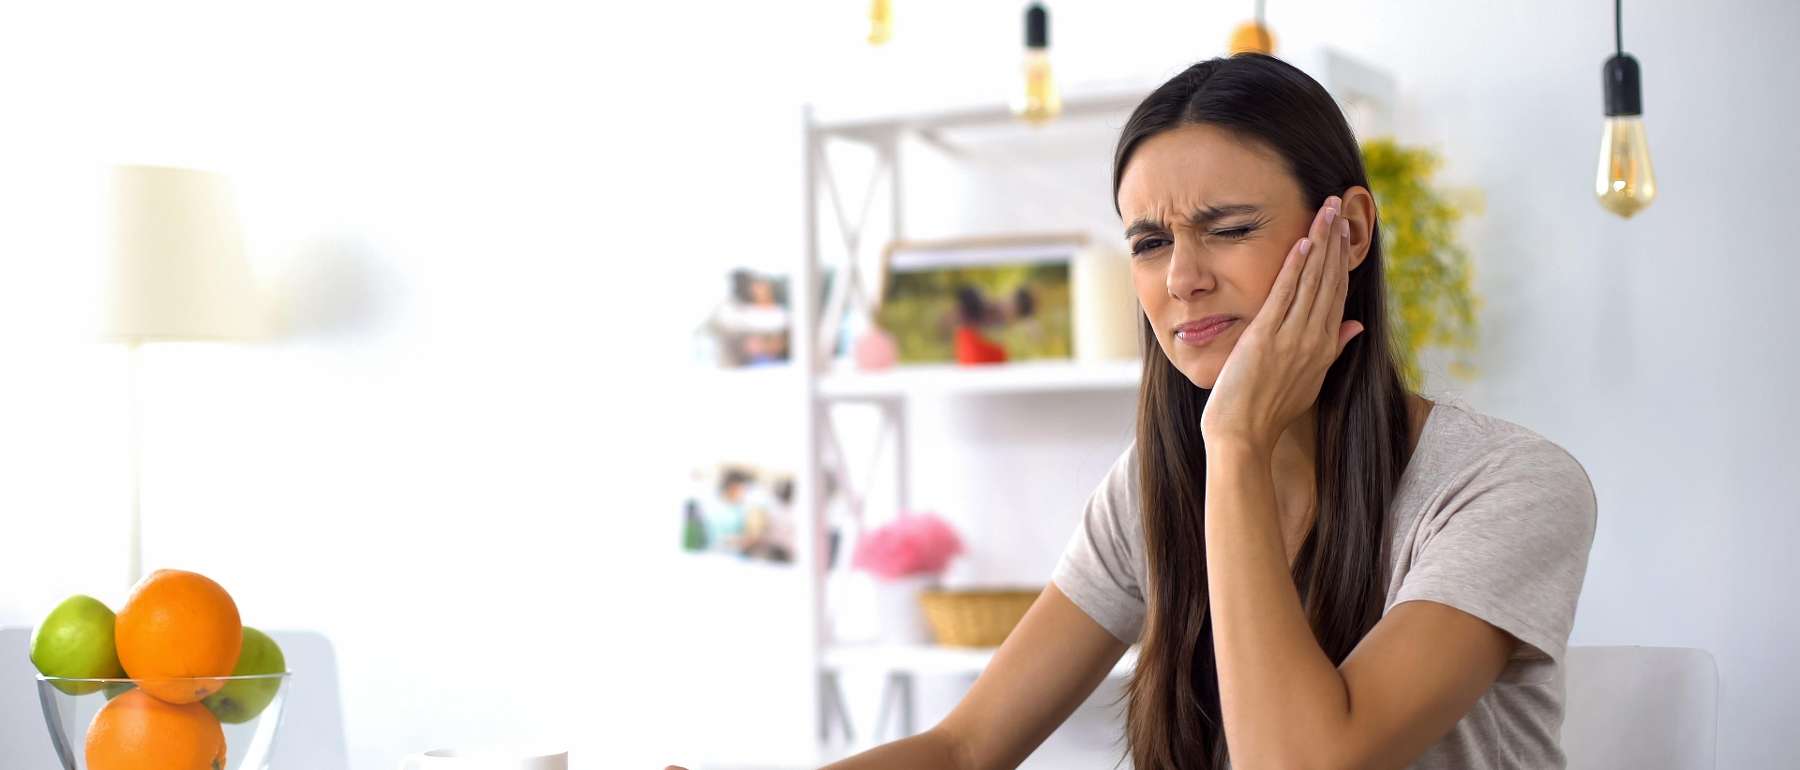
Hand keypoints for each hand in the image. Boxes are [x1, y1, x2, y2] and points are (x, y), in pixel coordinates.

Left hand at [1199, 194, 1363, 453]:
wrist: (1243, 436)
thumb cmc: (1269, 412)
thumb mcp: (1309, 382)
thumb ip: (1333, 350)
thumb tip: (1356, 325)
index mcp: (1325, 349)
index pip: (1338, 294)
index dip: (1342, 259)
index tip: (1345, 230)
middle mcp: (1314, 341)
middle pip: (1329, 281)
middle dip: (1335, 240)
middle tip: (1338, 205)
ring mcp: (1291, 339)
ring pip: (1312, 282)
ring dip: (1319, 243)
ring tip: (1326, 211)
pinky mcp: (1265, 338)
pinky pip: (1284, 296)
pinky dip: (1295, 268)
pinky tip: (1302, 242)